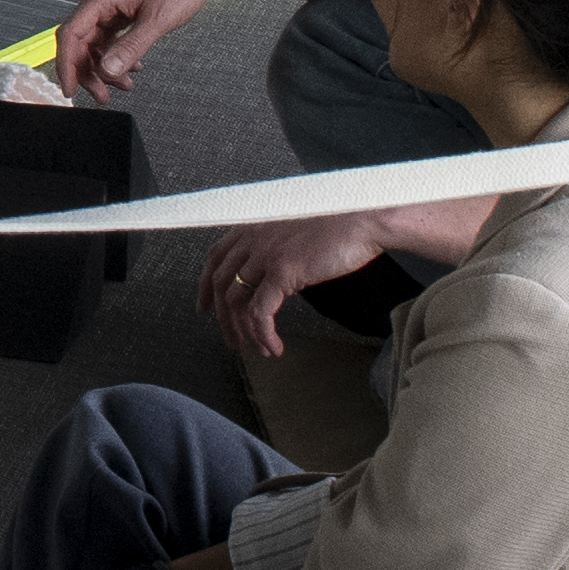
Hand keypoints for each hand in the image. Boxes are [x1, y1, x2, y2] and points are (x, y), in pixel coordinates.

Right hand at [59, 0, 264, 101]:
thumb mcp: (158, 21)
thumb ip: (130, 48)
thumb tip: (108, 71)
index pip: (70, 33)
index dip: (67, 64)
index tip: (71, 88)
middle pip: (81, 40)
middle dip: (91, 71)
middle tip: (103, 95)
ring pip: (95, 40)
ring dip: (106, 65)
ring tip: (125, 84)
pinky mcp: (121, 4)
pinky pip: (109, 33)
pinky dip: (117, 52)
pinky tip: (132, 66)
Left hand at [198, 206, 390, 354]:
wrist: (364, 221)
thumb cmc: (339, 226)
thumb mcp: (295, 232)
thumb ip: (276, 248)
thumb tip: (269, 278)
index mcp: (254, 226)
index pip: (215, 257)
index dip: (205, 286)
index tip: (205, 307)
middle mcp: (253, 238)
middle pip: (220, 283)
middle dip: (222, 318)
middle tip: (231, 339)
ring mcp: (265, 254)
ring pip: (236, 302)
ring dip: (244, 331)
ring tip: (257, 348)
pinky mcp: (282, 271)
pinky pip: (260, 312)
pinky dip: (263, 334)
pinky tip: (274, 346)